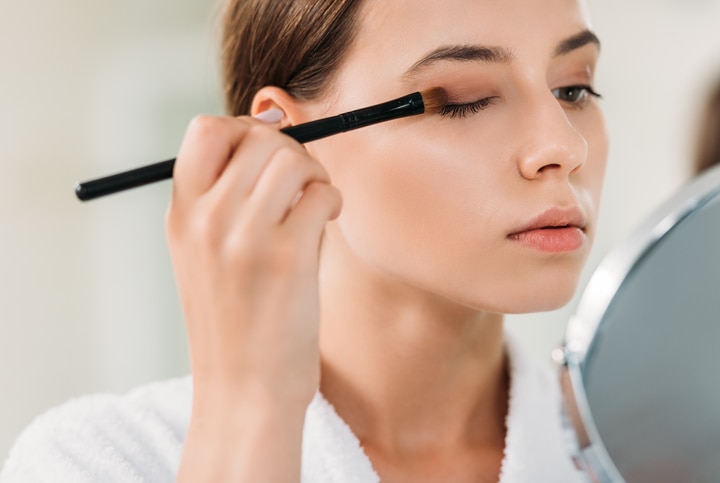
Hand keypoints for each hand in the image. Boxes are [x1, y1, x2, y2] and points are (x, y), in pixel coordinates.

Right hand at [168, 111, 340, 481]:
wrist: (244, 391)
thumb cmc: (236, 322)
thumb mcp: (207, 257)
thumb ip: (228, 200)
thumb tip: (274, 135)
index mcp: (181, 216)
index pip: (205, 129)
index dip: (244, 129)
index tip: (268, 155)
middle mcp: (206, 220)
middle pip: (258, 138)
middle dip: (291, 150)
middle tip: (302, 183)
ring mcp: (244, 237)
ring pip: (292, 159)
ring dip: (315, 174)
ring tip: (316, 204)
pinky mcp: (287, 258)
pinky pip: (321, 194)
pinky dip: (332, 200)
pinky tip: (327, 223)